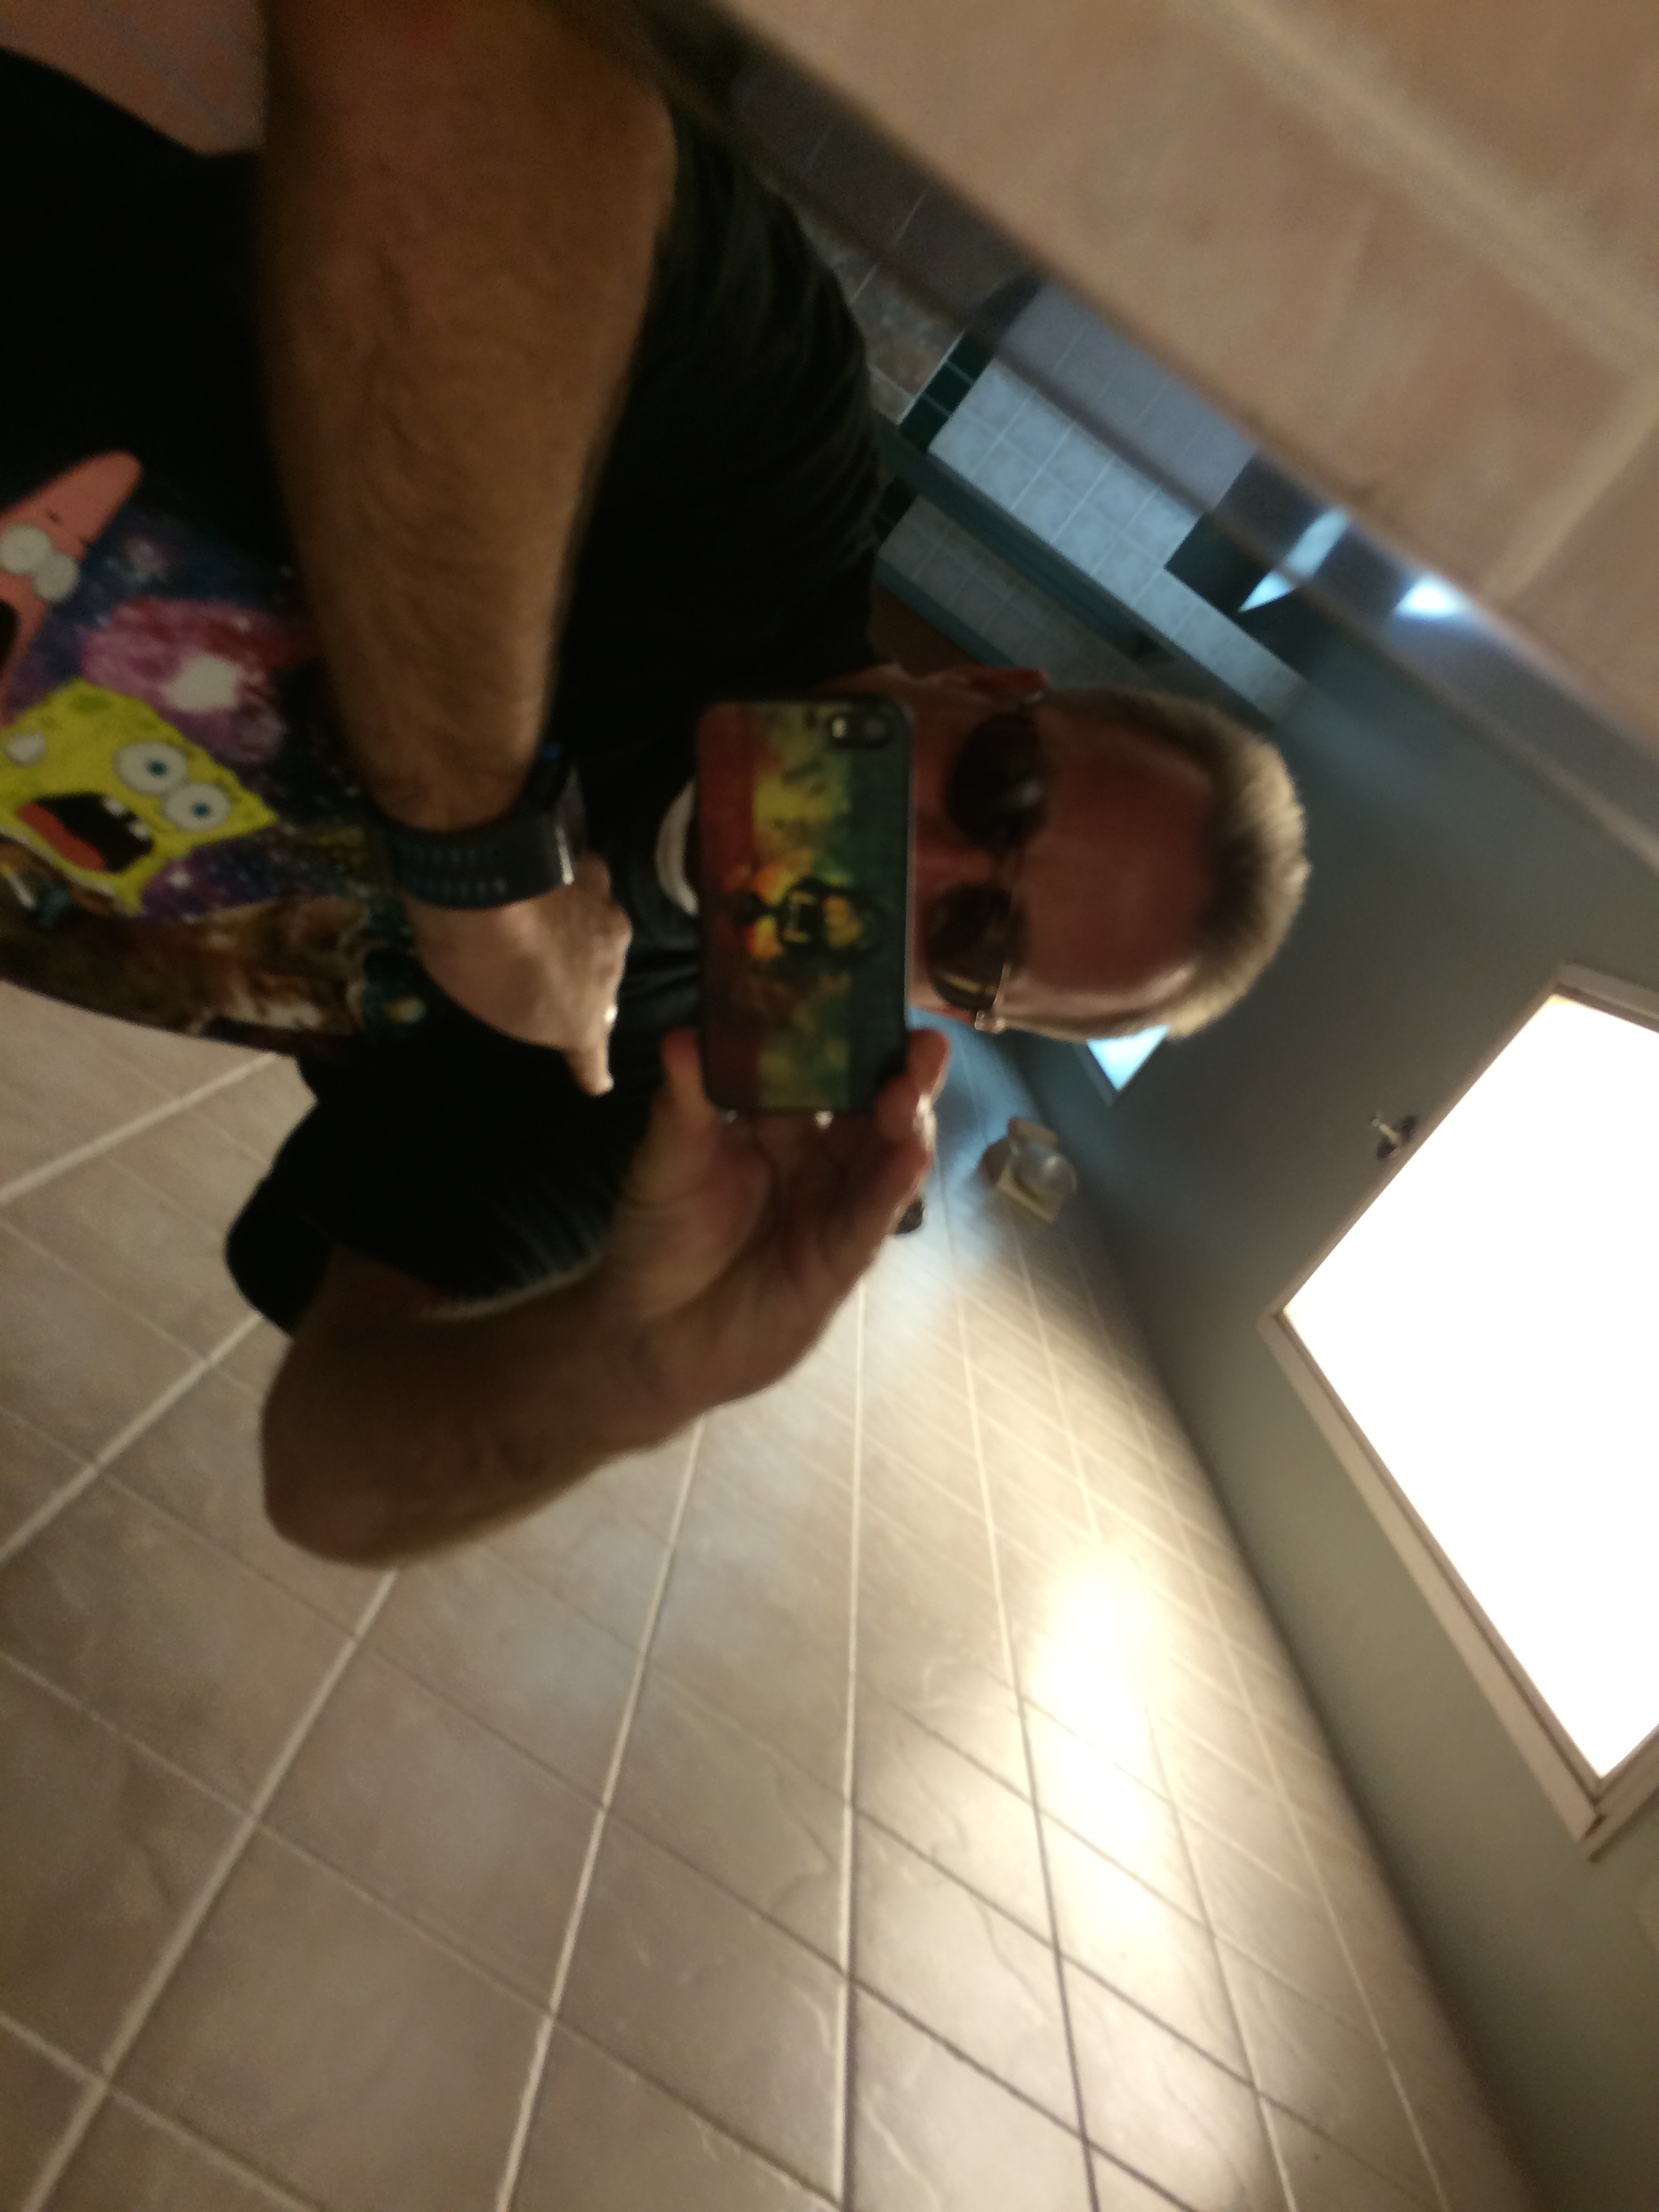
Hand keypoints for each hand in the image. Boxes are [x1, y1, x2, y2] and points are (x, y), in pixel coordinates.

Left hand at [403, 851, 631, 1092]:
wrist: (487, 891)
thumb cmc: (476, 964)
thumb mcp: (490, 1002)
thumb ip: (519, 1004)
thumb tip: (528, 990)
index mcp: (581, 1022)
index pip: (592, 1056)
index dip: (593, 1070)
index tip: (597, 1084)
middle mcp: (609, 974)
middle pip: (599, 983)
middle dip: (581, 980)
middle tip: (545, 965)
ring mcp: (606, 920)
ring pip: (601, 932)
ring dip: (579, 929)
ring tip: (543, 914)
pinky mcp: (593, 871)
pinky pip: (585, 880)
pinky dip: (569, 880)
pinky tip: (546, 868)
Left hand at [595, 1026, 951, 1424]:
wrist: (647, 1333)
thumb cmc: (657, 1237)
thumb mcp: (666, 1158)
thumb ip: (684, 1101)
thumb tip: (683, 1034)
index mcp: (781, 1121)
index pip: (828, 1065)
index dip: (854, 1033)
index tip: (873, 995)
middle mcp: (820, 1157)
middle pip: (877, 1104)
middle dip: (904, 1072)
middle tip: (921, 1043)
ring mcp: (836, 1206)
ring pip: (889, 1155)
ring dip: (908, 1120)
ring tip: (910, 1089)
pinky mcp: (841, 1258)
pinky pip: (874, 1215)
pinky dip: (894, 1183)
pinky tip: (909, 1152)